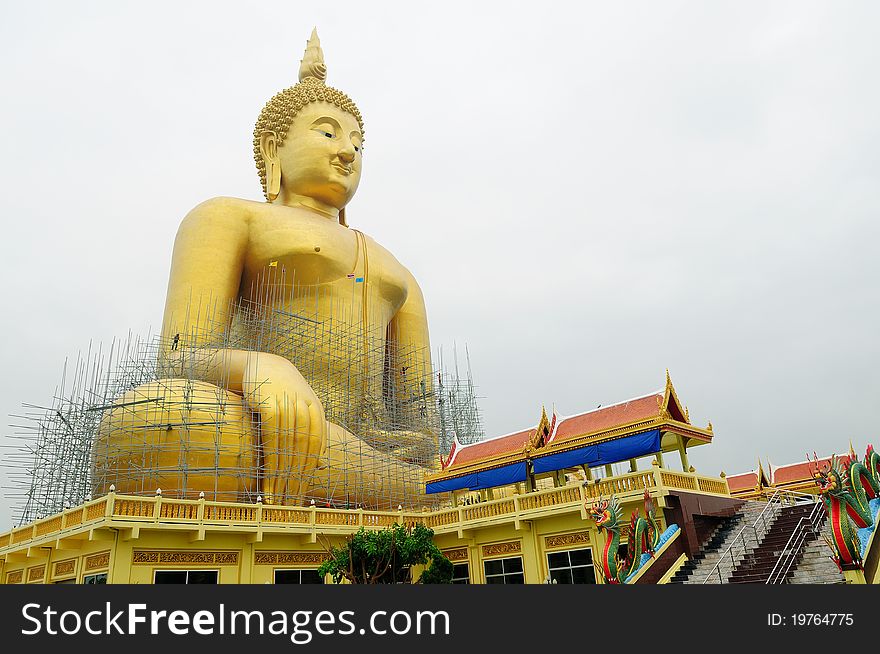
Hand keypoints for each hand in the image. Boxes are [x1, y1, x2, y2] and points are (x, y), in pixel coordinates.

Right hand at [242, 354, 325, 503]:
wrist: (260, 363)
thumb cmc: (279, 390)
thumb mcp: (300, 408)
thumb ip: (311, 433)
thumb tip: (320, 464)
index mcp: (316, 412)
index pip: (315, 450)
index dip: (308, 476)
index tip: (301, 497)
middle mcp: (306, 409)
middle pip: (303, 454)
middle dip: (296, 483)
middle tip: (290, 506)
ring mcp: (289, 407)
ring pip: (289, 451)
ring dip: (283, 480)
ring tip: (277, 501)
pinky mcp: (270, 406)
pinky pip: (273, 442)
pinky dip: (271, 464)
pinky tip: (268, 481)